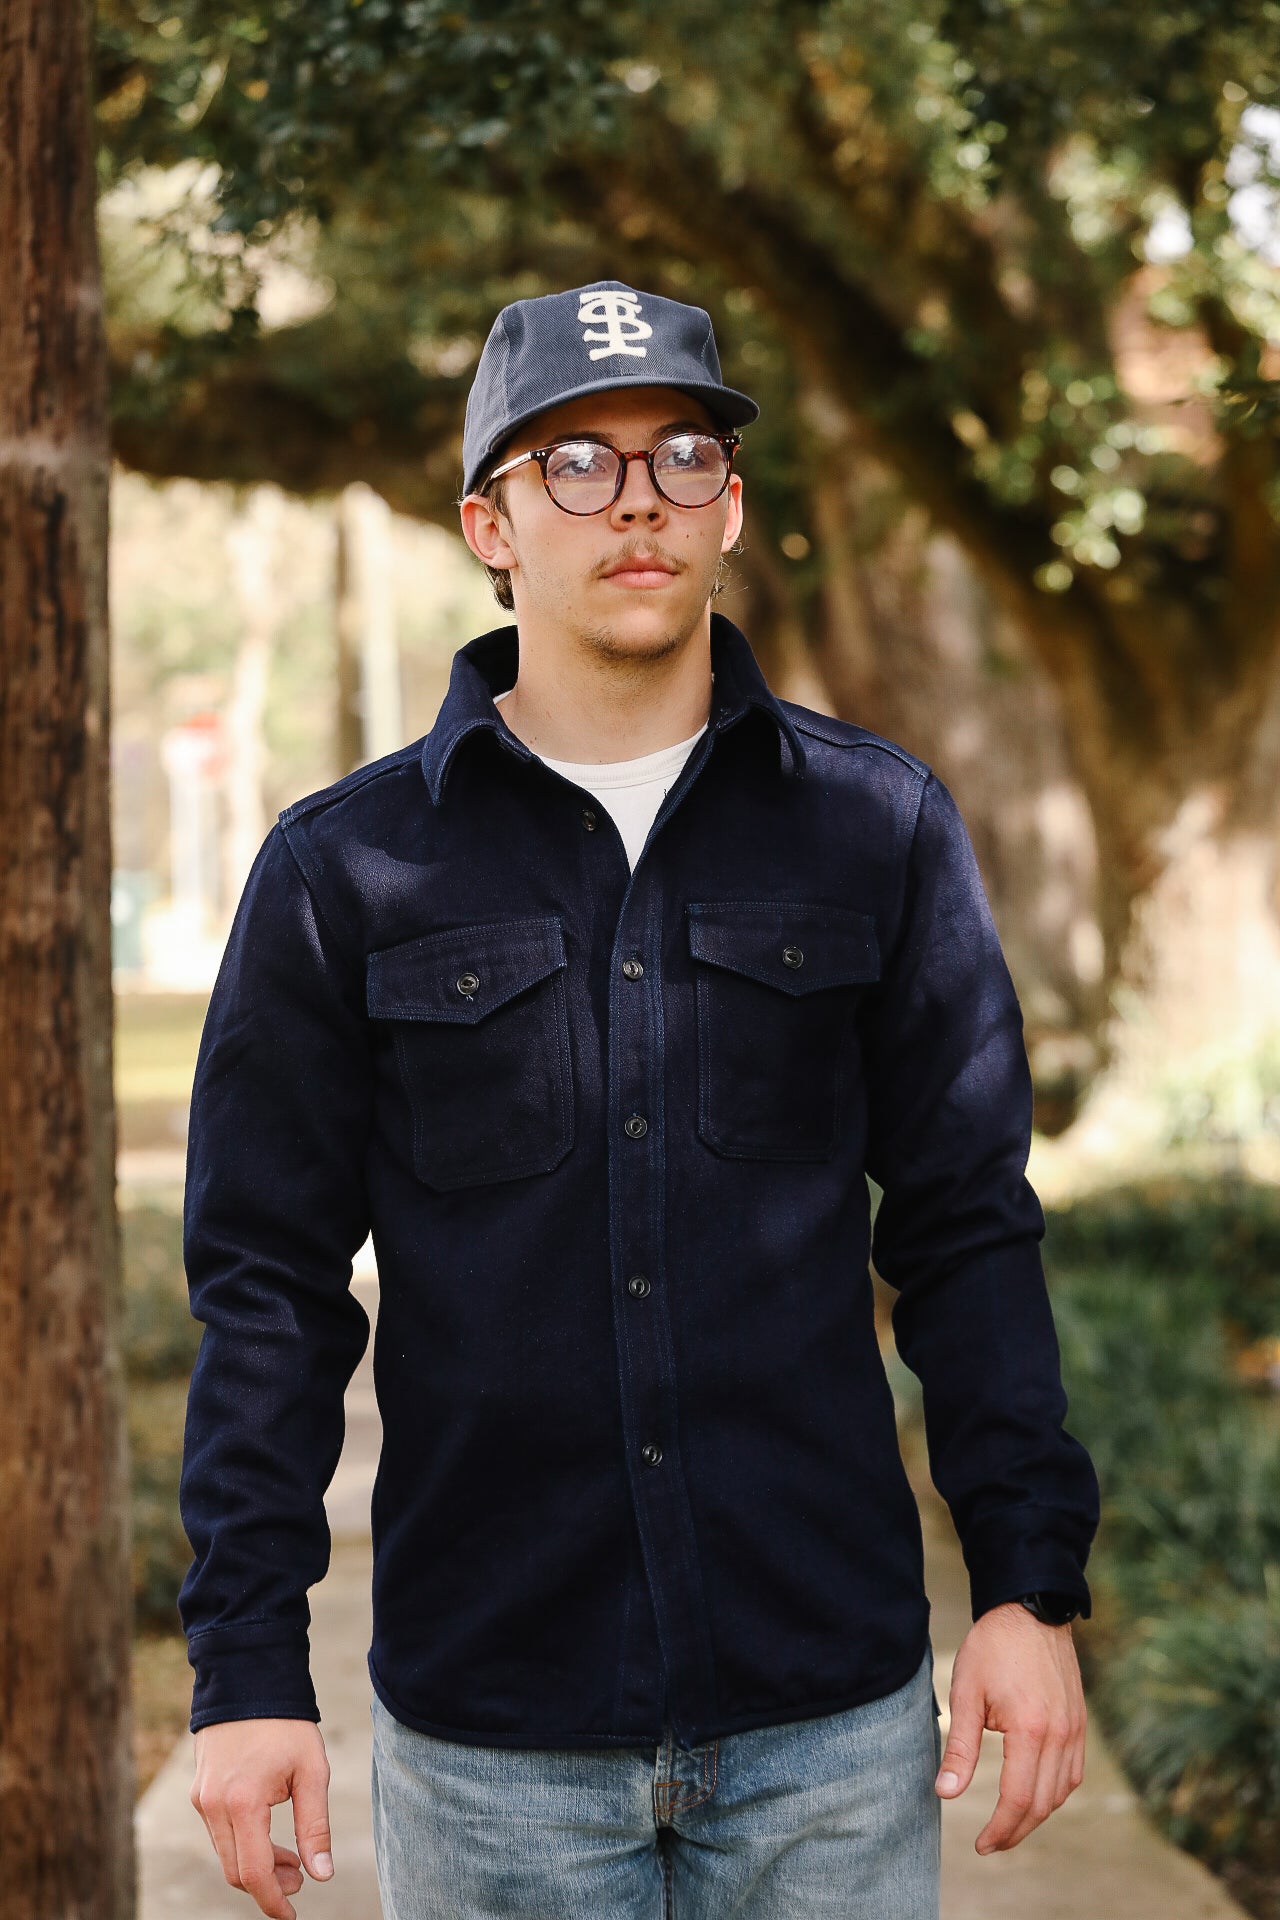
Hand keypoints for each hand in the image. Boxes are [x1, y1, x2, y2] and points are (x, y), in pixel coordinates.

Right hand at [191, 1717, 334, 1918]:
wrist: (248, 1678)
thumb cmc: (285, 1723)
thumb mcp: (311, 1770)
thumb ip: (315, 1825)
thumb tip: (322, 1874)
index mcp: (242, 1803)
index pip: (253, 1874)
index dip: (273, 1901)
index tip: (292, 1915)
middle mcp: (213, 1806)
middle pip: (236, 1871)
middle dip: (268, 1884)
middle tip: (300, 1878)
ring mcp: (201, 1799)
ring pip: (226, 1854)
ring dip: (256, 1864)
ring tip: (290, 1857)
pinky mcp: (199, 1791)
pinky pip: (219, 1833)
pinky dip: (243, 1844)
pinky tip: (268, 1835)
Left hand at [934, 1600, 1085, 1852]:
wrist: (1031, 1608)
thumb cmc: (993, 1645)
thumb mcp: (966, 1692)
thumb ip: (959, 1747)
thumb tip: (945, 1793)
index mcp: (1031, 1729)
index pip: (1019, 1799)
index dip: (1000, 1829)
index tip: (981, 1845)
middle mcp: (1061, 1735)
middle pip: (1043, 1804)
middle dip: (1016, 1830)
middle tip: (991, 1842)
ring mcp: (1075, 1729)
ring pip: (1062, 1792)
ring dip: (1036, 1815)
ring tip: (1008, 1823)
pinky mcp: (1080, 1721)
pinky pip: (1073, 1772)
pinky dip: (1054, 1792)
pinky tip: (1034, 1794)